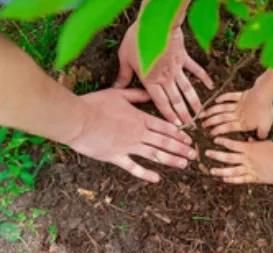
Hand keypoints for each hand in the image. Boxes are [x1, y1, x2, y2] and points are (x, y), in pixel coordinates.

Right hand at [68, 88, 196, 182]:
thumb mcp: (118, 94)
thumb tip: (151, 93)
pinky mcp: (116, 157)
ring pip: (155, 155)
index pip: (164, 127)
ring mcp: (128, 147)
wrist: (78, 119)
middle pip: (165, 142)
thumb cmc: (95, 104)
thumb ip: (137, 95)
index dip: (178, 134)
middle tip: (194, 154)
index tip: (189, 139)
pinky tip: (157, 178)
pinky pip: (134, 168)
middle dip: (181, 148)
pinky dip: (146, 174)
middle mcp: (138, 133)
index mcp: (140, 118)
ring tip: (184, 164)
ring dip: (171, 160)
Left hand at [115, 24, 213, 125]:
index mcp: (151, 80)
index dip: (168, 115)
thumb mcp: (125, 57)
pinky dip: (203, 78)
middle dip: (183, 114)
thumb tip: (116, 88)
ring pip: (187, 89)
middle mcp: (166, 78)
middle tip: (190, 125)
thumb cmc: (138, 38)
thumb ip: (124, 75)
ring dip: (193, 102)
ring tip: (199, 113)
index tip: (175, 126)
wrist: (156, 21)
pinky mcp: (184, 58)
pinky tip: (210, 86)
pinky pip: (195, 70)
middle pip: (176, 100)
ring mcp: (177, 68)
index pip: (160, 102)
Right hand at [200, 88, 272, 137]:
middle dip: (211, 121)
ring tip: (203, 114)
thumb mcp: (265, 127)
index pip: (227, 128)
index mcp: (242, 123)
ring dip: (212, 111)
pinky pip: (230, 96)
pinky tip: (216, 100)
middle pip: (221, 118)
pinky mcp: (241, 95)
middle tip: (202, 124)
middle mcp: (237, 114)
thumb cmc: (265, 111)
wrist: (265, 95)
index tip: (210, 133)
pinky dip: (222, 98)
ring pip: (222, 108)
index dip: (218, 130)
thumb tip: (258, 140)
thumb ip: (261, 135)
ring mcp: (238, 104)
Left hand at [205, 137, 272, 183]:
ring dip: (220, 170)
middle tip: (207, 154)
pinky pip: (240, 179)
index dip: (223, 142)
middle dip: (216, 155)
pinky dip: (232, 179)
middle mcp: (246, 159)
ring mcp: (249, 169)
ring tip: (212, 170)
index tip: (215, 140)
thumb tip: (249, 140)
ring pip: (231, 170)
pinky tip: (224, 179)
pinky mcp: (253, 178)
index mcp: (249, 149)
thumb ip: (256, 143)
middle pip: (228, 157)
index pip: (233, 144)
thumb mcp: (267, 143)